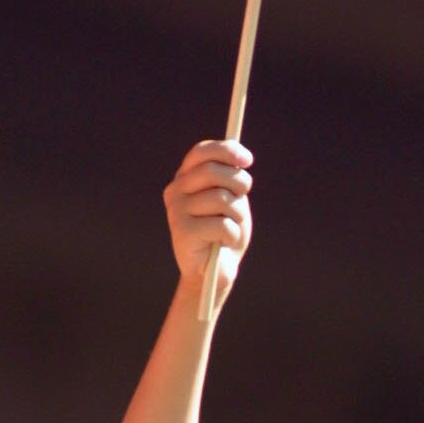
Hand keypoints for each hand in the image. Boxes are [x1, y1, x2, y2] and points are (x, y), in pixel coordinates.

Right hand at [163, 139, 252, 291]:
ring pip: (221, 199)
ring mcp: (176, 211)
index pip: (201, 152)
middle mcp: (176, 191)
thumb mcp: (232, 200)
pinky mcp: (182, 232)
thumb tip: (241, 158)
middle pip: (213, 171)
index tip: (247, 161)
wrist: (214, 272)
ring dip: (238, 215)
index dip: (226, 151)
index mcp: (185, 178)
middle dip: (238, 182)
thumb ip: (232, 179)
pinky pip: (222, 224)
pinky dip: (233, 234)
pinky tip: (225, 243)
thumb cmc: (225, 233)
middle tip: (244, 196)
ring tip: (232, 227)